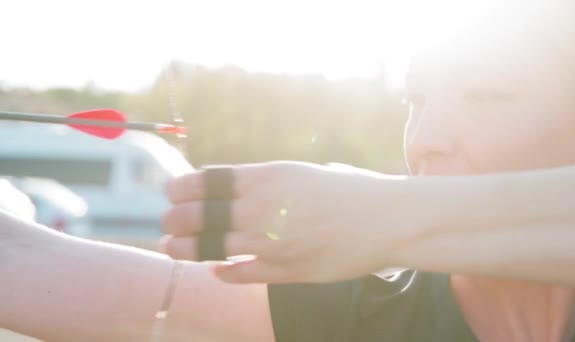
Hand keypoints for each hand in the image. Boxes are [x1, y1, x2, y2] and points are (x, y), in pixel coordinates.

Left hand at [161, 161, 418, 283]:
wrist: (388, 219)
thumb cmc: (349, 190)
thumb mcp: (301, 174)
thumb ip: (263, 183)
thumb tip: (227, 190)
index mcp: (268, 176)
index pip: (205, 181)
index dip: (180, 188)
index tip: (171, 191)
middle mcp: (263, 207)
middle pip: (197, 215)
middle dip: (174, 218)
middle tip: (167, 220)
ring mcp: (271, 242)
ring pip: (209, 247)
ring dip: (184, 247)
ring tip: (170, 245)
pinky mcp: (285, 270)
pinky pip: (239, 273)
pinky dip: (223, 271)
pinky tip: (216, 269)